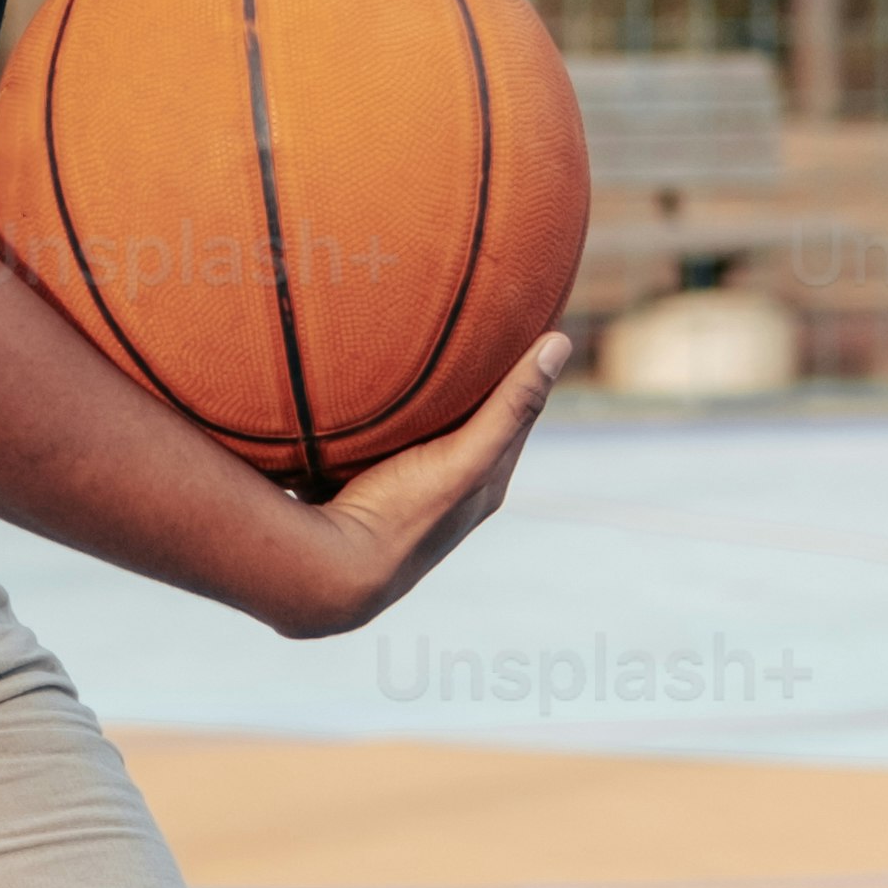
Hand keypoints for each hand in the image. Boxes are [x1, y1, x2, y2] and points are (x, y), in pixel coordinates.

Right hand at [266, 331, 570, 637]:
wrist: (327, 573)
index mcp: (485, 481)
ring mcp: (405, 489)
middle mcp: (451, 488)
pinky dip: (380, 415)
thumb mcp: (465, 456)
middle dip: (470, 376)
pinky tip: (361, 388)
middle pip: (469, 417)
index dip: (522, 364)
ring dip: (420, 397)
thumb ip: (510, 406)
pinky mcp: (361, 487)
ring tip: (411, 342)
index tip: (523, 314)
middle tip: (466, 318)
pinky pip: (378, 439)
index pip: (517, 409)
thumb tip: (560, 341)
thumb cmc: (403, 515)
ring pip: (422, 428)